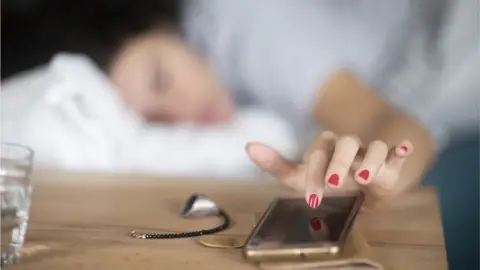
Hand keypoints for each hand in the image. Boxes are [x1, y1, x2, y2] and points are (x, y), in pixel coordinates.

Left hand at [246, 131, 412, 210]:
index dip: (314, 173)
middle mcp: (347, 147)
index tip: (313, 198)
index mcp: (325, 147)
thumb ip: (277, 164)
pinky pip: (396, 151)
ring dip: (370, 160)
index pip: (318, 152)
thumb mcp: (301, 176)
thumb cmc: (326, 179)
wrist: (359, 183)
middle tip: (334, 183)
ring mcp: (369, 153)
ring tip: (363, 179)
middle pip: (345, 143)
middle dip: (339, 163)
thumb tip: (248, 145)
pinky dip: (400, 149)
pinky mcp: (390, 162)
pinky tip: (402, 147)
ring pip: (373, 147)